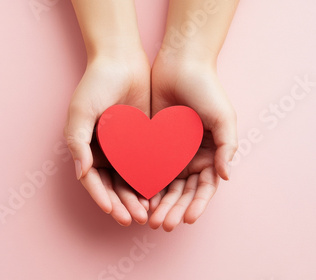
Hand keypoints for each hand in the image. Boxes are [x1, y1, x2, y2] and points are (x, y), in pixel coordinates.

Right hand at [64, 50, 151, 225]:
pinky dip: (151, 180)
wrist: (121, 60)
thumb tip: (81, 172)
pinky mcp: (142, 140)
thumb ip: (77, 143)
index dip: (101, 197)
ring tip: (149, 212)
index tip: (113, 212)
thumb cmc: (95, 84)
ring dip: (137, 197)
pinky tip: (160, 193)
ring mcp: (123, 147)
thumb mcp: (80, 112)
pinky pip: (146, 165)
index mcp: (85, 148)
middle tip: (136, 218)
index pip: (92, 181)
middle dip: (123, 204)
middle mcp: (103, 151)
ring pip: (130, 180)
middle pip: (112, 185)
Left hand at [148, 52, 237, 230]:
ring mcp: (169, 151)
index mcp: (210, 154)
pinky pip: (146, 167)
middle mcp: (190, 156)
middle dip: (173, 209)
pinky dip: (142, 183)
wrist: (180, 64)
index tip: (187, 219)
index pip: (203, 188)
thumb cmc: (207, 89)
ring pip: (163, 184)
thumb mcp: (223, 117)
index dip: (197, 205)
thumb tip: (226, 177)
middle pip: (182, 191)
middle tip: (162, 225)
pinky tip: (135, 197)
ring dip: (157, 202)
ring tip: (148, 218)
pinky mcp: (150, 143)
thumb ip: (227, 146)